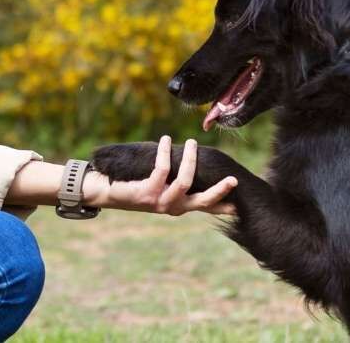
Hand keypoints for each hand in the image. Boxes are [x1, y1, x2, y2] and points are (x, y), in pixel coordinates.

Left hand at [88, 137, 236, 215]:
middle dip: (219, 191)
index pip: (206, 208)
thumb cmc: (140, 186)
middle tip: (233, 179)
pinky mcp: (147, 192)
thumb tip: (197, 160)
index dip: (222, 206)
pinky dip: (166, 153)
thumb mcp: (163, 185)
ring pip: (185, 181)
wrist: (110, 193)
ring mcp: (161, 201)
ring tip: (193, 142)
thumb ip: (179, 180)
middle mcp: (173, 207)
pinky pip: (163, 169)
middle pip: (202, 201)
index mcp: (180, 206)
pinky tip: (166, 141)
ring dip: (190, 159)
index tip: (239, 206)